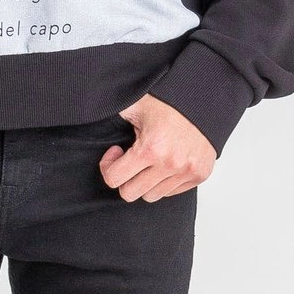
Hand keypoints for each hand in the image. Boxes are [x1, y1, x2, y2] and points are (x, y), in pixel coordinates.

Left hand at [100, 94, 215, 200]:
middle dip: (125, 178)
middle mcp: (170, 164)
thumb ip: (112, 114)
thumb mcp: (134, 104)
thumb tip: (89, 113)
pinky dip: (164, 182)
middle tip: (130, 160)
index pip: (114, 180)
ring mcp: (187, 171)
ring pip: (152, 195)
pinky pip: (172, 192)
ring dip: (145, 181)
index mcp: (150, 148)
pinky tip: (164, 162)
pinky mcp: (200, 174)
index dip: (109, 166)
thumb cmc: (168, 100)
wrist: (204, 98)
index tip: (116, 152)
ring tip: (149, 160)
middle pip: (130, 193)